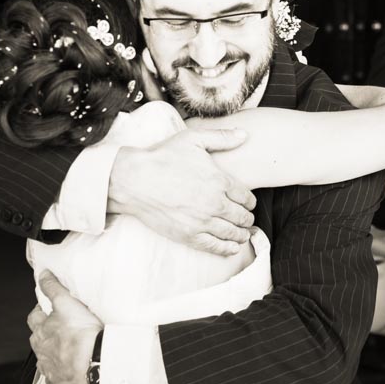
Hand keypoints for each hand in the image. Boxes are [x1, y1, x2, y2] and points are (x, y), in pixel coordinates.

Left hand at [27, 271, 101, 383]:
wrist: (95, 361)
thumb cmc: (81, 332)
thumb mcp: (66, 303)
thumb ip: (53, 288)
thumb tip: (42, 275)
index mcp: (40, 332)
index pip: (34, 318)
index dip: (41, 312)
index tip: (49, 309)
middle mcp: (41, 352)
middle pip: (37, 341)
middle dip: (45, 334)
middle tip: (59, 329)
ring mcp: (49, 371)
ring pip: (44, 362)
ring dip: (51, 356)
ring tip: (66, 351)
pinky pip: (54, 383)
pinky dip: (58, 378)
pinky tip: (67, 374)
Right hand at [107, 129, 255, 255]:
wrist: (135, 180)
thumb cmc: (162, 157)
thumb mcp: (193, 139)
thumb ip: (221, 137)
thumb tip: (245, 135)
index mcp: (219, 181)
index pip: (246, 197)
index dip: (250, 201)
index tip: (248, 203)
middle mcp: (215, 203)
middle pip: (242, 217)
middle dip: (247, 219)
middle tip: (247, 220)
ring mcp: (202, 222)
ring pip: (232, 233)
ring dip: (241, 235)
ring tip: (243, 235)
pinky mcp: (189, 236)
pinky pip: (215, 247)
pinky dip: (227, 249)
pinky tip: (233, 248)